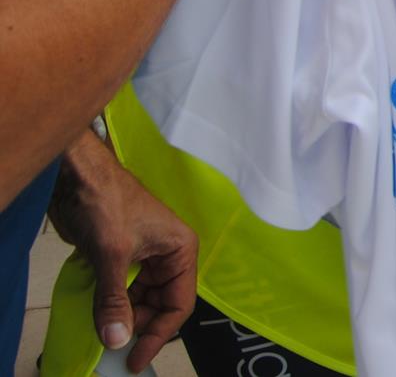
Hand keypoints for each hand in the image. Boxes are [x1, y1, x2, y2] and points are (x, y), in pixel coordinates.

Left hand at [49, 136, 196, 372]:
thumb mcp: (113, 254)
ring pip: (136, 301)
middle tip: (112, 349)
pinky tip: (94, 318)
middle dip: (137, 327)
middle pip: (158, 306)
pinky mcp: (118, 259)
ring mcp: (141, 259)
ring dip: (119, 318)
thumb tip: (116, 340)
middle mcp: (166, 257)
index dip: (159, 335)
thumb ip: (114, 300)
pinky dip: (106, 307)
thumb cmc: (106, 202)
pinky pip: (118, 292)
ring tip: (101, 335)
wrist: (76, 175)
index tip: (135, 360)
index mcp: (180, 250)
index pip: (178, 304)